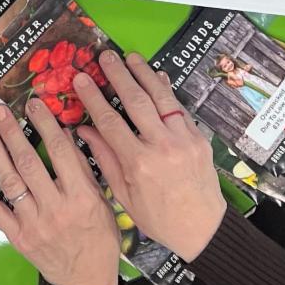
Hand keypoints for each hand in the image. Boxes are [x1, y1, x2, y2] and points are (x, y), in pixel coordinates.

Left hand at [0, 99, 118, 284]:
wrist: (87, 284)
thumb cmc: (99, 239)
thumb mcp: (103, 202)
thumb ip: (84, 170)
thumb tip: (65, 133)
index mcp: (81, 198)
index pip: (60, 152)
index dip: (45, 124)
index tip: (33, 104)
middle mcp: (56, 209)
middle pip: (29, 163)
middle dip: (12, 133)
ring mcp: (34, 224)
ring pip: (11, 183)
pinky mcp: (18, 239)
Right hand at [74, 51, 225, 261]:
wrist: (203, 229)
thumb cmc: (158, 217)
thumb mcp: (124, 195)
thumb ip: (105, 158)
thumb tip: (85, 129)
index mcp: (139, 164)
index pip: (110, 121)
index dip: (93, 97)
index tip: (81, 78)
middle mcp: (162, 147)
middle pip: (135, 101)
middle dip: (118, 75)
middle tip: (104, 55)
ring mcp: (184, 140)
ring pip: (160, 98)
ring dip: (143, 73)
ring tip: (130, 56)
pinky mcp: (199, 138)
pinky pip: (179, 108)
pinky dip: (166, 90)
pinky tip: (156, 75)